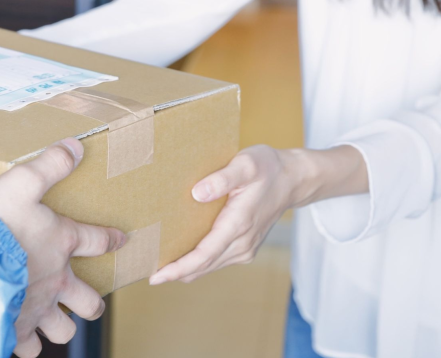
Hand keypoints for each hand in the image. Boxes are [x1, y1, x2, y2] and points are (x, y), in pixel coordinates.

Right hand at [0, 138, 125, 357]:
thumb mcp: (22, 182)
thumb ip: (49, 164)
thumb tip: (75, 146)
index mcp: (62, 243)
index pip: (98, 240)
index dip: (111, 238)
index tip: (121, 239)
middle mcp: (56, 280)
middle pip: (90, 302)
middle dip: (92, 302)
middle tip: (86, 298)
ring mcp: (37, 309)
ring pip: (64, 331)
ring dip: (61, 326)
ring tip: (52, 319)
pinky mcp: (14, 329)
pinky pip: (28, 347)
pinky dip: (26, 343)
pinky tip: (18, 332)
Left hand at [149, 144, 367, 284]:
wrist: (293, 178)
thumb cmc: (268, 167)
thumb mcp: (246, 164)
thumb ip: (222, 179)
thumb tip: (197, 193)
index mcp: (238, 224)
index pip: (203, 256)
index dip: (178, 268)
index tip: (156, 277)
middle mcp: (242, 242)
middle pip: (203, 266)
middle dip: (175, 273)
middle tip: (147, 273)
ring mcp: (245, 247)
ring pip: (209, 266)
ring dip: (186, 269)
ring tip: (159, 265)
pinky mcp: (245, 246)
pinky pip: (216, 260)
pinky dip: (198, 263)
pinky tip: (182, 256)